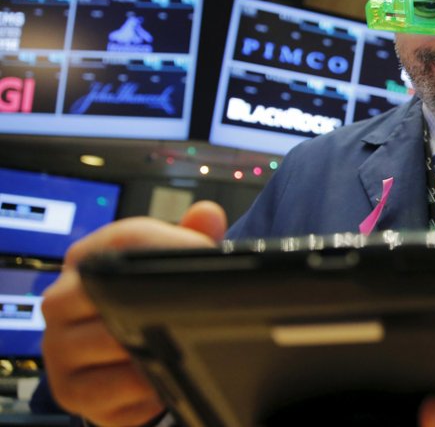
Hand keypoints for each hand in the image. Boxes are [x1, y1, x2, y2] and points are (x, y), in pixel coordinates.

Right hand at [41, 201, 226, 426]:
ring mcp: (60, 346)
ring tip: (179, 345)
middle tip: (192, 308)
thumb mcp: (170, 270)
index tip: (203, 254)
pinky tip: (161, 380)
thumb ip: (192, 238)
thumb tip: (207, 213)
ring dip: (151, 345)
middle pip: (107, 289)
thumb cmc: (147, 309)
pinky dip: (141, 386)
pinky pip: (106, 388)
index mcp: (86, 260)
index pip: (124, 237)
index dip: (170, 244)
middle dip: (158, 301)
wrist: (122, 368)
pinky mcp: (68, 389)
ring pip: (106, 340)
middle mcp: (62, 300)